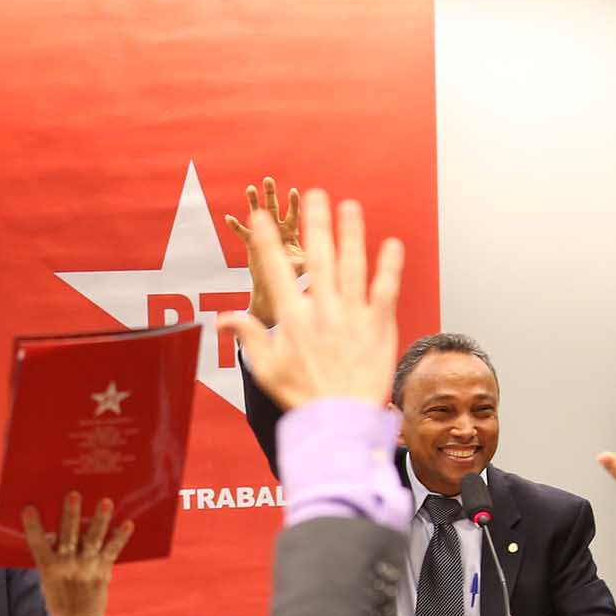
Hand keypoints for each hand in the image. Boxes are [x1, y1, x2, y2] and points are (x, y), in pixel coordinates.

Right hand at [24, 490, 133, 615]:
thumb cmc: (60, 599)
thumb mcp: (47, 579)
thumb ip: (51, 557)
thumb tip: (54, 532)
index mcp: (49, 568)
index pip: (37, 544)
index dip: (33, 526)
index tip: (29, 509)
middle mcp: (67, 566)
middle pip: (68, 535)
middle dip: (71, 515)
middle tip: (74, 494)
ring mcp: (86, 568)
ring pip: (93, 540)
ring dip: (100, 520)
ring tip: (106, 502)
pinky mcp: (103, 572)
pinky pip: (113, 551)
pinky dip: (120, 538)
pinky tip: (128, 524)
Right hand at [225, 177, 305, 326]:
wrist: (279, 291)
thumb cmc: (295, 280)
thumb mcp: (304, 268)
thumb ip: (310, 260)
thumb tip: (324, 259)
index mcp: (292, 234)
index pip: (293, 216)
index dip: (293, 204)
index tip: (293, 191)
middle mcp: (278, 231)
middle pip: (275, 209)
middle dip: (271, 194)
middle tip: (268, 179)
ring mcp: (265, 236)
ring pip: (258, 216)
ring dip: (253, 202)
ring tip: (249, 188)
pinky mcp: (253, 245)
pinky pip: (243, 234)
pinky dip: (235, 227)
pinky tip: (228, 218)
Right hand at [225, 190, 402, 410]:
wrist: (341, 420)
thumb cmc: (303, 396)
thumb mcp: (267, 369)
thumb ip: (248, 337)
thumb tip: (222, 318)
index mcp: (293, 320)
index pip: (275, 273)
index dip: (267, 243)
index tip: (260, 219)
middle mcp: (322, 312)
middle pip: (318, 259)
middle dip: (315, 225)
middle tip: (315, 195)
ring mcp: (352, 317)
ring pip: (352, 267)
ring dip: (351, 234)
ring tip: (350, 207)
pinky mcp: (379, 326)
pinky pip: (385, 290)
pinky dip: (389, 266)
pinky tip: (393, 245)